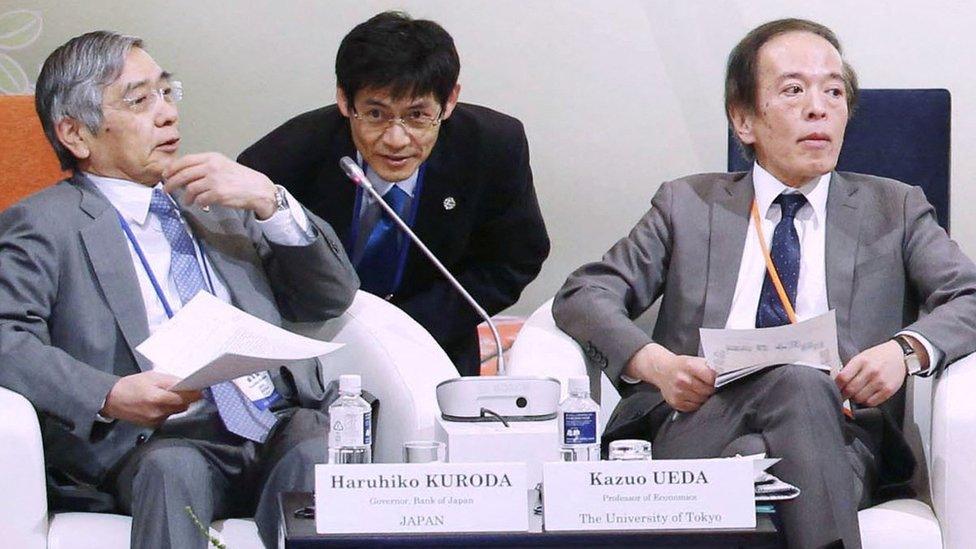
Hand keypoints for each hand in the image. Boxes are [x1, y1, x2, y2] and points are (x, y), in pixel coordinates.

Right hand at [100, 371, 201, 426]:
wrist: (111, 399)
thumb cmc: (132, 385)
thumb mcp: (152, 377)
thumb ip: (171, 381)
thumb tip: (187, 384)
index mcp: (158, 398)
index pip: (185, 398)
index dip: (195, 394)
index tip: (201, 389)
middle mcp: (158, 412)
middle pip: (183, 406)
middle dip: (185, 398)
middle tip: (181, 390)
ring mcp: (155, 420)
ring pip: (176, 412)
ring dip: (176, 404)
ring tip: (166, 396)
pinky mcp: (153, 425)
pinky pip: (168, 416)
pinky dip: (168, 410)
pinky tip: (159, 404)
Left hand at [162, 153, 277, 218]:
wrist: (258, 189)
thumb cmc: (241, 178)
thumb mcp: (222, 165)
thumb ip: (205, 167)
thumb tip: (184, 175)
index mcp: (211, 158)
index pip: (185, 161)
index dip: (172, 168)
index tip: (166, 175)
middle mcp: (211, 167)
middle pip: (183, 174)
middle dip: (171, 183)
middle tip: (167, 190)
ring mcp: (214, 180)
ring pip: (189, 188)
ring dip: (186, 197)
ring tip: (187, 201)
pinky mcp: (218, 194)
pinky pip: (200, 199)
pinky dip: (198, 203)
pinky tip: (200, 204)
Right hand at [626, 343, 715, 411]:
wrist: (662, 370)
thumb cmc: (680, 365)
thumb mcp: (694, 360)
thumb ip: (708, 367)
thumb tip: (724, 374)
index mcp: (689, 366)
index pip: (712, 378)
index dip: (716, 380)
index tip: (716, 380)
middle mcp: (683, 380)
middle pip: (708, 391)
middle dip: (710, 389)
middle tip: (706, 384)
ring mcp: (679, 392)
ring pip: (702, 400)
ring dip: (703, 396)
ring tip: (697, 388)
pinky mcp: (676, 402)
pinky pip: (694, 407)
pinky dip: (696, 402)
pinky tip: (691, 394)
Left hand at [835, 340, 906, 406]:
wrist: (899, 355)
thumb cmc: (878, 356)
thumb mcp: (861, 356)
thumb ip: (850, 369)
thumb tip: (837, 383)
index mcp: (861, 361)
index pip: (843, 378)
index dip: (835, 386)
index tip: (834, 390)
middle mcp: (871, 371)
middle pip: (850, 390)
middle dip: (843, 395)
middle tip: (842, 395)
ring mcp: (880, 381)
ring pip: (859, 398)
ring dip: (854, 399)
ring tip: (855, 394)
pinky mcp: (888, 390)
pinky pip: (871, 403)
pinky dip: (865, 402)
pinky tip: (866, 396)